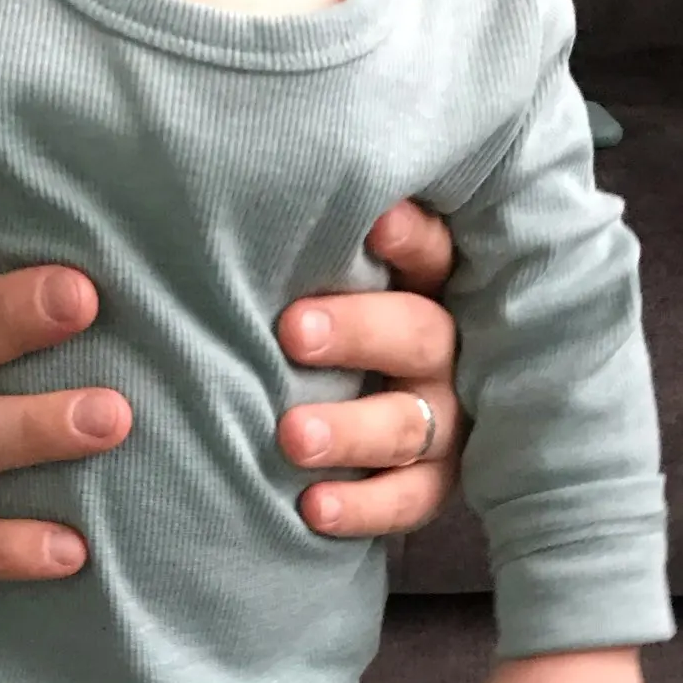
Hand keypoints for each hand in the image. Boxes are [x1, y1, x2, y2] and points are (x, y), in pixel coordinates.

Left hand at [278, 201, 461, 537]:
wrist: (352, 427)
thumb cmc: (322, 329)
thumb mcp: (326, 282)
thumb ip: (310, 253)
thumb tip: (238, 174)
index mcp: (426, 289)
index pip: (431, 253)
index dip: (409, 238)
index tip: (371, 223)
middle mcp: (445, 353)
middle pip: (419, 335)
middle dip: (358, 333)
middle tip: (293, 332)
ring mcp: (444, 422)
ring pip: (408, 425)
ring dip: (350, 431)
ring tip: (292, 436)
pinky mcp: (433, 484)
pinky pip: (406, 501)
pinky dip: (361, 508)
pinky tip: (311, 508)